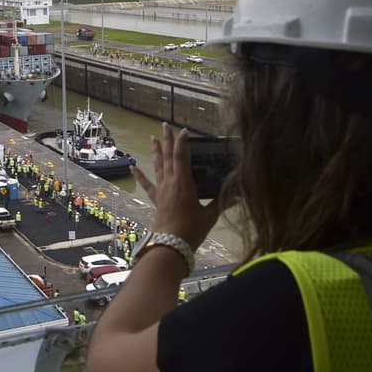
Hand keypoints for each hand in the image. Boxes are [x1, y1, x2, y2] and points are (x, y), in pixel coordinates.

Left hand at [130, 123, 226, 250]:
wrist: (170, 246)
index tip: (184, 130)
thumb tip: (239, 197)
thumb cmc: (191, 230)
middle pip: (167, 157)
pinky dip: (140, 175)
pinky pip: (147, 184)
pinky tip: (132, 166)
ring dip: (156, 151)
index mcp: (184, 184)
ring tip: (153, 137)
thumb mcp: (210, 216)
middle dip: (166, 140)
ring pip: (157, 166)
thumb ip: (222, 204)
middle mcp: (170, 183)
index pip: (182, 157)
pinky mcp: (156, 200)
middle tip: (164, 125)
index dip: (182, 143)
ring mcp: (161, 191)